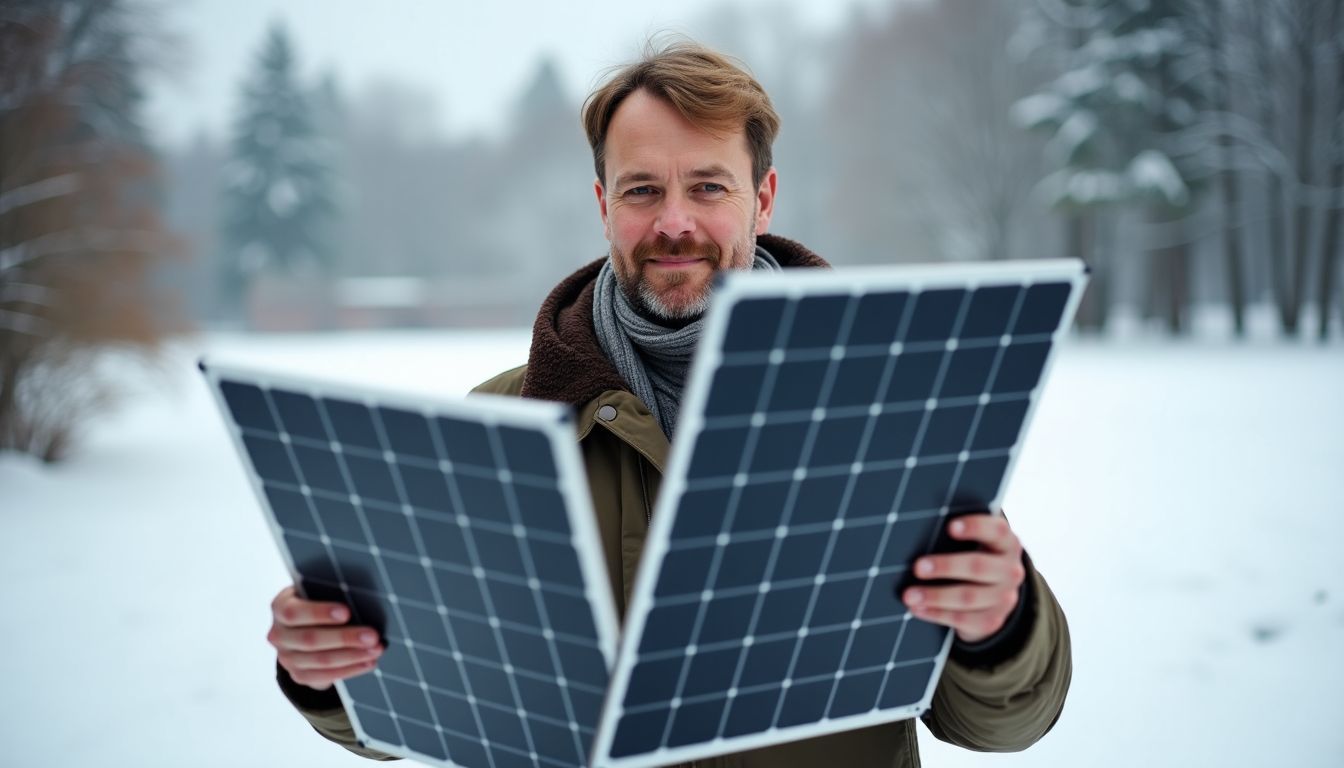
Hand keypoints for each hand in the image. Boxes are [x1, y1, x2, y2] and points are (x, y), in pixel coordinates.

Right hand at [268, 586, 383, 690]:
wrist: (304, 627)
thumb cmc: (317, 601)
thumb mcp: (317, 592)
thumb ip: (331, 592)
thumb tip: (363, 597)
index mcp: (280, 608)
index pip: (294, 613)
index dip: (320, 613)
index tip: (346, 612)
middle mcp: (279, 635)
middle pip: (310, 640)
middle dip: (345, 638)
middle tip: (373, 635)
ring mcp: (286, 658)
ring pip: (321, 661)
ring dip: (353, 656)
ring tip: (377, 649)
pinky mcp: (299, 675)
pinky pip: (325, 676)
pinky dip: (350, 669)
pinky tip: (368, 662)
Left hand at [900, 513, 1024, 643]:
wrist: (992, 596)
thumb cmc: (972, 556)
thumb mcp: (973, 543)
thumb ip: (955, 535)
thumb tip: (917, 532)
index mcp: (1007, 543)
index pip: (997, 531)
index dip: (975, 527)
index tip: (950, 527)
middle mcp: (1011, 570)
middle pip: (978, 566)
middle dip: (946, 566)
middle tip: (918, 567)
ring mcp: (1005, 598)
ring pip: (968, 597)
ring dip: (935, 596)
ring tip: (909, 595)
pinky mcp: (993, 621)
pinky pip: (963, 619)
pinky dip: (936, 614)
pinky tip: (917, 609)